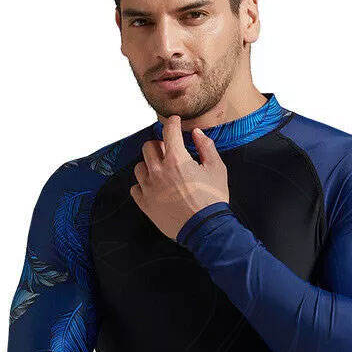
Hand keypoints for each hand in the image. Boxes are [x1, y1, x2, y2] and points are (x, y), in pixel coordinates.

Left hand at [129, 115, 229, 240]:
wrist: (205, 229)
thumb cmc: (212, 200)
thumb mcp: (217, 169)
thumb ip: (206, 147)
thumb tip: (197, 134)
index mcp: (176, 160)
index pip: (168, 131)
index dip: (172, 122)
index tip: (174, 121)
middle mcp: (158, 172)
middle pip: (148, 146)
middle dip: (159, 145)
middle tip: (169, 151)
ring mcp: (149, 188)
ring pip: (139, 166)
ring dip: (149, 165)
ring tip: (161, 171)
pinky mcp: (145, 204)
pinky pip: (135, 188)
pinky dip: (143, 185)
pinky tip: (154, 187)